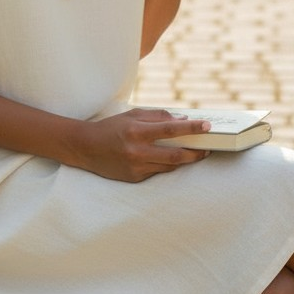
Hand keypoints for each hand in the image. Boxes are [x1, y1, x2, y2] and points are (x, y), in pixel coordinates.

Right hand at [71, 108, 210, 181]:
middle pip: (175, 154)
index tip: (207, 126)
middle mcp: (137, 150)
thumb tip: (182, 120)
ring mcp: (136, 167)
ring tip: (195, 154)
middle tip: (207, 149)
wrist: (86, 148)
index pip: (170, 129)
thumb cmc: (111, 128)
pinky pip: (157, 172)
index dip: (191, 128)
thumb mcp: (132, 115)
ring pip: (169, 166)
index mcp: (136, 131)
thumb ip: (157, 116)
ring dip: (184, 160)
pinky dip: (166, 165)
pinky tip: (171, 160)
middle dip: (195, 152)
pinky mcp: (135, 178)